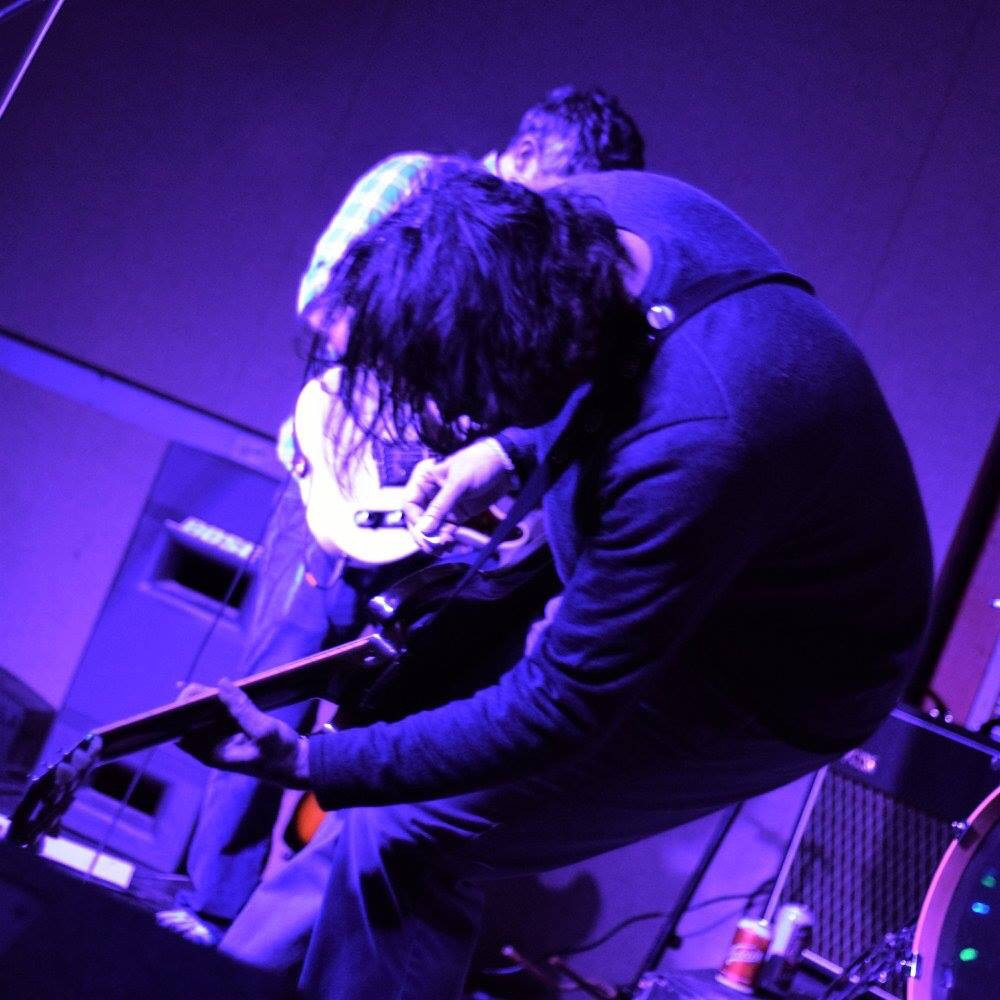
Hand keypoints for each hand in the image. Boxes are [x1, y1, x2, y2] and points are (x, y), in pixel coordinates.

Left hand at [178, 679, 310, 787]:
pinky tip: (230, 691)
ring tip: (223, 686)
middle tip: (212, 686)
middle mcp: (212, 748)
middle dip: (196, 701)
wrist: (299, 764)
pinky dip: (222, 701)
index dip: (180, 712)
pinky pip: (220, 713)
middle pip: (191, 720)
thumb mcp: (264, 730)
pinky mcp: (234, 731)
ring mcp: (222, 739)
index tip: (191, 693)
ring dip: (210, 699)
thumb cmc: (281, 754)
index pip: (182, 732)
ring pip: (206, 714)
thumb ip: (242, 708)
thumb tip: (221, 683)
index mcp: (212, 754)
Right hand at [402, 438, 516, 552]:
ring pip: (432, 528)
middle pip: (419, 519)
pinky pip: (447, 530)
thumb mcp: (457, 484)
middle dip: (423, 535)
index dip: (414, 520)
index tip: (423, 532)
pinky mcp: (458, 515)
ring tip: (442, 549)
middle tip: (431, 547)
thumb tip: (424, 530)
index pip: (410, 504)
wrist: (505, 465)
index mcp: (425, 481)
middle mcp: (431, 494)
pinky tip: (450, 546)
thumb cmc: (478, 464)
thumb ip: (440, 507)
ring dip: (434, 540)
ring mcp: (445, 506)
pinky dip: (447, 539)